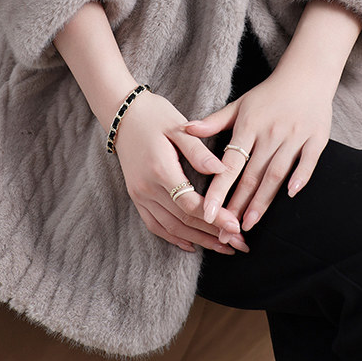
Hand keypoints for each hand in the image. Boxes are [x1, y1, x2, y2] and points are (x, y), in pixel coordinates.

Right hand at [112, 89, 249, 254]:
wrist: (122, 114)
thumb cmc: (154, 115)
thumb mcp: (179, 127)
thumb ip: (198, 151)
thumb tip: (221, 170)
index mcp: (160, 170)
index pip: (190, 203)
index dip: (215, 217)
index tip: (236, 225)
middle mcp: (147, 188)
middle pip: (184, 220)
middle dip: (214, 234)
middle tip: (239, 243)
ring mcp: (140, 195)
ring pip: (171, 228)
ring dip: (199, 240)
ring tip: (224, 247)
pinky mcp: (136, 196)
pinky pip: (155, 225)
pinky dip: (174, 238)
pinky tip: (192, 245)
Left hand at [183, 68, 334, 231]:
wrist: (307, 74)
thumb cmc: (269, 93)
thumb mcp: (239, 104)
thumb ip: (214, 121)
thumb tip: (186, 129)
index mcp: (249, 125)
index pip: (230, 163)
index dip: (218, 189)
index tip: (207, 211)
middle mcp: (271, 132)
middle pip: (252, 174)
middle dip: (238, 204)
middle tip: (227, 228)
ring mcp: (294, 136)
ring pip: (276, 174)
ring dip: (263, 200)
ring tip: (250, 223)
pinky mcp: (316, 139)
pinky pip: (308, 163)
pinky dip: (299, 178)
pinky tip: (289, 196)